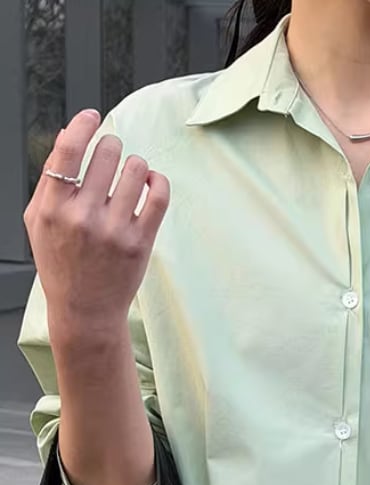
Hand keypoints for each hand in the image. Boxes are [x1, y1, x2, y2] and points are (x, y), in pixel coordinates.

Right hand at [23, 108, 169, 340]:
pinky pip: (159, 196)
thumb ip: (50, 180)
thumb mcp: (38, 221)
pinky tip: (151, 183)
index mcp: (53, 207)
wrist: (85, 309)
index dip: (83, 125)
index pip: (68, 150)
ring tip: (130, 174)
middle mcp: (83, 216)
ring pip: (136, 169)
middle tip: (111, 154)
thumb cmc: (60, 263)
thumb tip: (68, 135)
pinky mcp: (140, 242)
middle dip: (111, 146)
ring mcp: (114, 229)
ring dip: (135, 164)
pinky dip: (158, 181)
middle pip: (106, 153)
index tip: (91, 117)